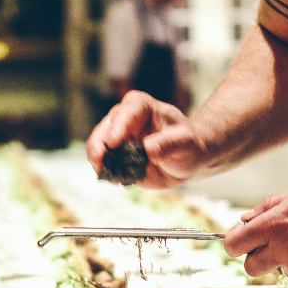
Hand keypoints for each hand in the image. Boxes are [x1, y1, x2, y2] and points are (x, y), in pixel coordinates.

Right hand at [86, 90, 206, 188]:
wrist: (186, 161)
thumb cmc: (188, 145)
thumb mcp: (186, 142)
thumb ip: (170, 143)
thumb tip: (149, 149)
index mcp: (142, 107)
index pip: (128, 111)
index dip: (119, 125)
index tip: (113, 142)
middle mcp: (125, 119)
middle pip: (106, 127)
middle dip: (99, 144)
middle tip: (99, 158)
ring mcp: (118, 138)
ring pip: (98, 145)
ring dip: (98, 160)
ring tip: (104, 173)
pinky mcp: (115, 156)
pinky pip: (103, 163)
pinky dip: (105, 171)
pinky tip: (114, 180)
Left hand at [224, 181, 287, 280]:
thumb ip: (268, 208)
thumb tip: (245, 220)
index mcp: (274, 225)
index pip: (233, 245)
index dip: (236, 244)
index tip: (242, 242)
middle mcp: (283, 249)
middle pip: (250, 267)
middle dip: (257, 258)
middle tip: (273, 245)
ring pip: (281, 269)